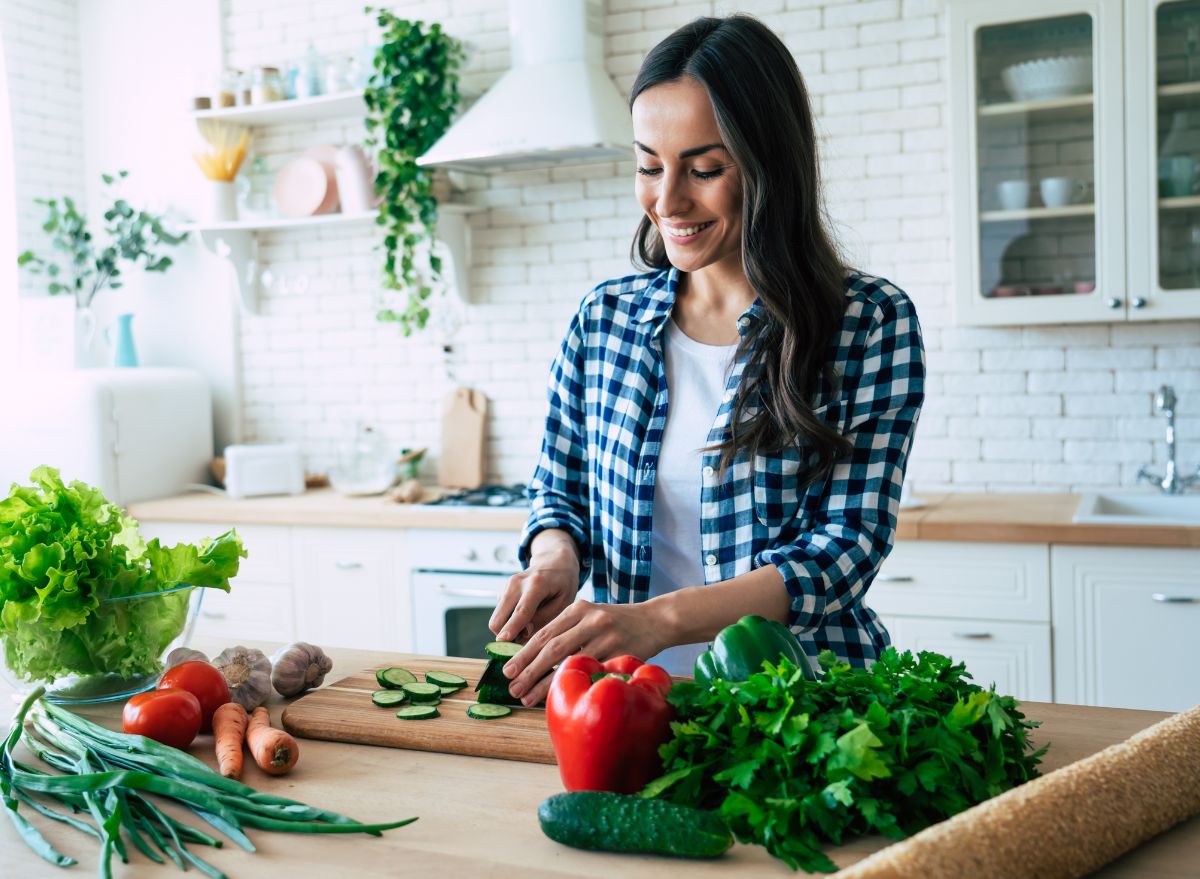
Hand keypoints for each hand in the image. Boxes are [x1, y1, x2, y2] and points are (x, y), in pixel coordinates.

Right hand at [489, 548, 579, 643]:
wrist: (553, 562)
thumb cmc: (562, 584)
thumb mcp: (564, 603)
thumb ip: (545, 619)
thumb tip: (523, 634)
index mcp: (537, 585)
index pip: (521, 611)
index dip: (511, 628)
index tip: (503, 641)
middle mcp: (516, 583)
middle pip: (499, 617)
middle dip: (506, 635)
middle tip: (525, 642)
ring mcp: (507, 586)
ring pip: (496, 618)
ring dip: (508, 629)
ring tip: (528, 628)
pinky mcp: (502, 591)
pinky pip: (500, 614)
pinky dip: (508, 622)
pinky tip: (525, 618)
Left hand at [501, 599, 667, 706]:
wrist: (656, 620)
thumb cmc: (618, 623)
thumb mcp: (591, 615)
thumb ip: (567, 630)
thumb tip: (533, 658)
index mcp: (579, 608)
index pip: (544, 633)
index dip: (524, 654)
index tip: (508, 670)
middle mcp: (590, 619)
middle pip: (551, 648)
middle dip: (528, 670)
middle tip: (512, 687)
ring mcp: (606, 636)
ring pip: (569, 662)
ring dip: (545, 683)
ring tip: (527, 697)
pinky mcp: (620, 653)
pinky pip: (592, 672)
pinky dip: (574, 685)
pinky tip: (562, 696)